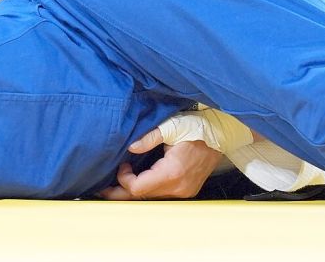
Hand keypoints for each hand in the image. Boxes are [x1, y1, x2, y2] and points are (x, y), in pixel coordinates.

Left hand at [98, 129, 223, 199]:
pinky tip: (138, 183)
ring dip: (134, 192)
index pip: (138, 188)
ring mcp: (184, 191)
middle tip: (102, 190)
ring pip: (152, 198)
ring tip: (117, 187)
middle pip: (142, 198)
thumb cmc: (197, 127)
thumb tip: (130, 148)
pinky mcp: (187, 190)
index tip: (123, 164)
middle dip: (121, 193)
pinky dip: (148, 190)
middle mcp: (178, 187)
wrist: (222, 135)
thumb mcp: (171, 126)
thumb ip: (149, 137)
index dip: (124, 179)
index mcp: (172, 172)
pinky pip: (161, 194)